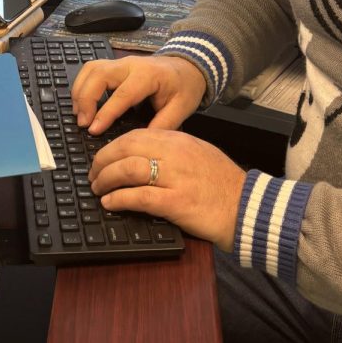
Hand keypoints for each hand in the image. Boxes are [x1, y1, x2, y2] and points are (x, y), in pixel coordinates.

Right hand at [71, 53, 206, 133]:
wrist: (188, 67)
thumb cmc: (185, 87)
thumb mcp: (182, 108)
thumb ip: (162, 126)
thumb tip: (141, 144)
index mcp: (149, 75)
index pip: (122, 93)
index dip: (106, 112)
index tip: (93, 130)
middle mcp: (131, 65)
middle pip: (99, 74)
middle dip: (86, 98)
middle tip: (83, 123)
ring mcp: (121, 62)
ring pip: (91, 69)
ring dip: (81, 91)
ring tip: (79, 115)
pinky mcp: (114, 65)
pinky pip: (91, 70)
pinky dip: (82, 85)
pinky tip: (82, 104)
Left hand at [89, 128, 245, 250]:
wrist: (248, 207)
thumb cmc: (223, 184)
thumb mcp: (197, 154)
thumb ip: (171, 151)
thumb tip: (140, 157)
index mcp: (178, 140)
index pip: (135, 135)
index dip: (112, 147)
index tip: (102, 158)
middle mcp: (175, 153)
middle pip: (126, 148)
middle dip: (102, 161)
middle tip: (93, 175)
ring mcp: (176, 177)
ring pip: (129, 169)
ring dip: (106, 179)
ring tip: (98, 189)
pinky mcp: (177, 202)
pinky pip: (140, 196)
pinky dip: (119, 199)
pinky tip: (110, 203)